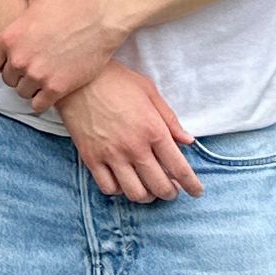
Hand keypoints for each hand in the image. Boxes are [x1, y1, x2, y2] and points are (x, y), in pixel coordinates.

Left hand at [0, 0, 126, 107]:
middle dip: (17, 74)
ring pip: (22, 92)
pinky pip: (38, 104)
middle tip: (32, 66)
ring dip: (30, 87)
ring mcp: (38, 75)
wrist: (101, 17)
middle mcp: (20, 59)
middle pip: (7, 79)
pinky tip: (51, 89)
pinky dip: (42, 100)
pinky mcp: (57, 88)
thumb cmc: (70, 1)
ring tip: (42, 76)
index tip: (11, 59)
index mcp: (10, 38)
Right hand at [61, 65, 198, 201]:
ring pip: (135, 193)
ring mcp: (111, 155)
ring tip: (149, 189)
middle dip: (171, 194)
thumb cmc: (116, 80)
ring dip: (147, 196)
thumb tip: (188, 141)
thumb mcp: (150, 92)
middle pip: (159, 186)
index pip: (179, 168)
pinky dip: (120, 190)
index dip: (192, 185)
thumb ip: (170, 120)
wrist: (78, 78)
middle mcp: (134, 147)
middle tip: (173, 190)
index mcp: (153, 130)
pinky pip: (108, 188)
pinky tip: (124, 182)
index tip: (197, 192)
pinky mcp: (91, 158)